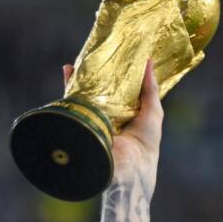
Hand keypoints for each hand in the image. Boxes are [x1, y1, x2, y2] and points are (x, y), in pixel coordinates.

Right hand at [63, 60, 162, 197]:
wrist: (129, 168)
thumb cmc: (146, 144)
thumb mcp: (153, 112)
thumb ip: (150, 89)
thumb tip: (149, 62)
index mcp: (126, 115)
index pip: (120, 91)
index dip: (118, 75)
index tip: (116, 56)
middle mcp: (109, 117)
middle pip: (100, 91)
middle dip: (96, 74)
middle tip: (96, 53)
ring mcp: (95, 120)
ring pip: (85, 95)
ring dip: (81, 78)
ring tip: (81, 59)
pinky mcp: (83, 123)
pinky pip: (73, 103)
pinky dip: (70, 87)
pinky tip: (69, 70)